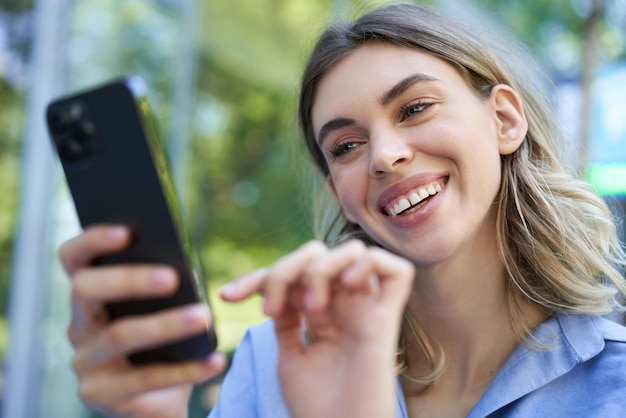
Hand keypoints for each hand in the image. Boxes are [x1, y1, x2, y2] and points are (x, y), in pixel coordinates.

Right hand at [60, 225, 226, 417]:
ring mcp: (85, 362)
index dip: (93, 240)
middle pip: (86, 290)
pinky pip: (144, 380)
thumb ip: (164, 285)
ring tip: (203, 317)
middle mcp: (78, 325)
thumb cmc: (162, 343)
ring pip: (119, 335)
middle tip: (173, 278)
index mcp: (90, 296)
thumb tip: (185, 268)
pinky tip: (216, 360)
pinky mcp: (99, 395)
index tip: (127, 232)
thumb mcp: (161, 311)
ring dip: (165, 324)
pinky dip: (186, 370)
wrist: (157, 400)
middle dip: (130, 279)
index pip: (73, 258)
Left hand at [221, 240, 414, 417]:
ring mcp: (367, 310)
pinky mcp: (388, 318)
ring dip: (321, 270)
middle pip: (319, 254)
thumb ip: (287, 316)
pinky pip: (395, 269)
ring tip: (310, 308)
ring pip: (353, 251)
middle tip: (270, 309)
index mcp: (322, 314)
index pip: (292, 275)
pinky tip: (347, 285)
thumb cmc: (315, 406)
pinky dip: (367, 264)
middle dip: (285, 270)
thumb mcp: (289, 353)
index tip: (227, 297)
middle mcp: (345, 307)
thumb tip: (276, 285)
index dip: (257, 278)